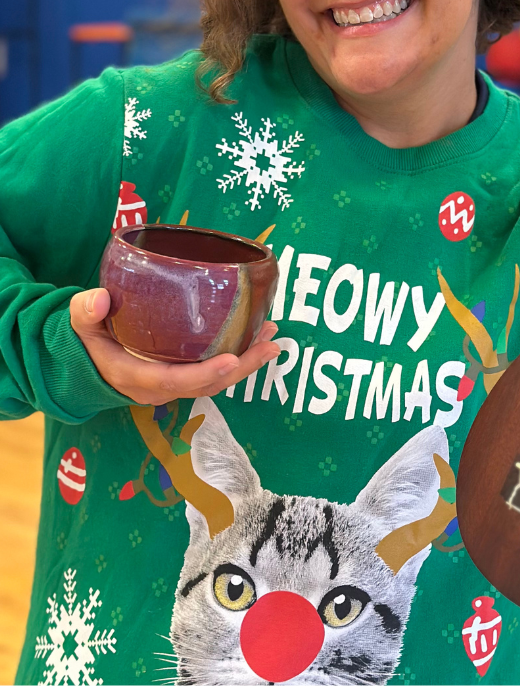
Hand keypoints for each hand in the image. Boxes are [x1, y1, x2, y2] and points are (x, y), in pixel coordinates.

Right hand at [69, 287, 280, 405]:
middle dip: (241, 367)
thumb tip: (100, 297)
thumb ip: (86, 311)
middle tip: (270, 344)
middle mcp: (159, 387)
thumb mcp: (80, 323)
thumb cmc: (88, 338)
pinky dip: (239, 358)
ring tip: (272, 338)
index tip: (230, 360)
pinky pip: (215, 373)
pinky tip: (258, 337)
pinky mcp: (184, 376)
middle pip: (207, 385)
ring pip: (216, 381)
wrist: (87, 360)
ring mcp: (174, 385)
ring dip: (247, 362)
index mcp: (135, 376)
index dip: (204, 373)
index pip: (174, 381)